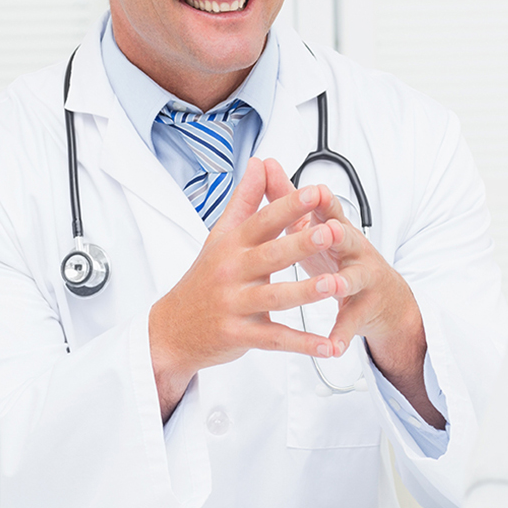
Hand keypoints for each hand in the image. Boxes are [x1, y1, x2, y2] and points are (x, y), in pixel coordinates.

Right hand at [147, 159, 349, 416]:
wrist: (171, 330)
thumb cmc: (204, 279)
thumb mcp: (220, 237)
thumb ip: (245, 201)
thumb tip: (260, 162)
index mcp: (231, 245)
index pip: (263, 220)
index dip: (290, 205)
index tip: (317, 191)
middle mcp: (231, 272)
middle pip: (271, 255)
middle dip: (301, 243)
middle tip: (332, 232)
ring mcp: (234, 305)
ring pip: (275, 297)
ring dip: (306, 292)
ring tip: (336, 285)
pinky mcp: (239, 335)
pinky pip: (275, 339)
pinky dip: (302, 344)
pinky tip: (327, 345)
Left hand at [261, 159, 444, 428]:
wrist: (383, 298)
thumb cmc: (339, 258)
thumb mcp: (314, 227)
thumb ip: (288, 199)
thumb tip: (265, 165)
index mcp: (336, 229)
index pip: (328, 209)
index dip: (320, 199)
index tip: (311, 188)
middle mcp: (354, 250)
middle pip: (347, 237)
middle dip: (336, 234)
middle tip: (324, 231)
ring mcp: (363, 280)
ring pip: (353, 279)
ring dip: (341, 282)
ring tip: (331, 286)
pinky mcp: (365, 310)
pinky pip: (352, 322)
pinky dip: (342, 334)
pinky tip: (333, 347)